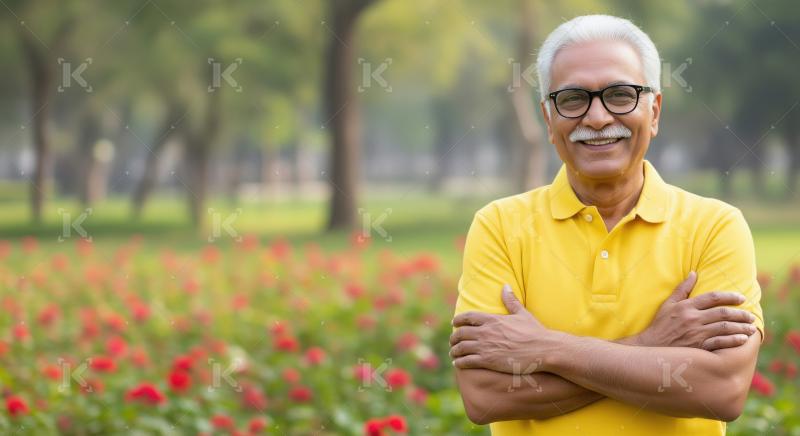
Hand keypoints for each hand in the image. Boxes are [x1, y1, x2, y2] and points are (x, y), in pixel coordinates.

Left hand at [450, 285, 549, 372]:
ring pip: (461, 348)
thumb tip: (505, 286)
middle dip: (454, 337)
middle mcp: (485, 332)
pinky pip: (466, 361)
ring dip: (454, 351)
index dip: (458, 320)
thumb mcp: (522, 313)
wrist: (543, 350)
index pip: (468, 317)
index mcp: (492, 319)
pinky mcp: (488, 360)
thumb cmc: (535, 332)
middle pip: (461, 333)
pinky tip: (458, 364)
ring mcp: (485, 346)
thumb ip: (511, 300)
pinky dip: (459, 362)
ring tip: (453, 353)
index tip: (454, 323)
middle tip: (452, 341)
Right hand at [633, 271, 756, 350]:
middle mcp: (693, 318)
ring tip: (751, 327)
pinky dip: (733, 341)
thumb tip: (694, 273)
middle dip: (740, 313)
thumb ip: (682, 289)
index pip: (712, 297)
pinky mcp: (698, 347)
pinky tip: (742, 339)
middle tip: (750, 315)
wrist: (651, 347)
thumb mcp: (668, 304)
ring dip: (740, 327)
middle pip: (722, 313)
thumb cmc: (660, 324)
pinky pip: (720, 343)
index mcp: (686, 306)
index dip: (729, 296)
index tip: (741, 298)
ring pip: (724, 328)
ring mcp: (696, 333)